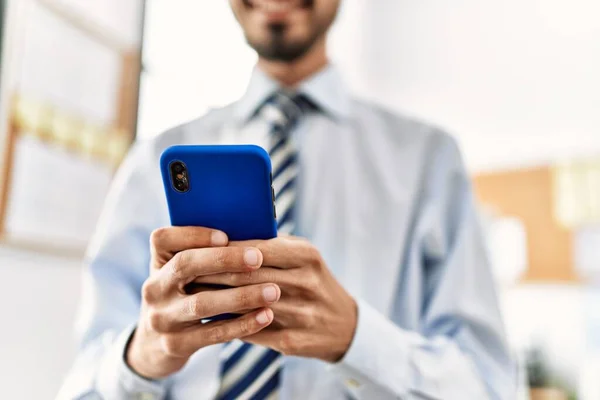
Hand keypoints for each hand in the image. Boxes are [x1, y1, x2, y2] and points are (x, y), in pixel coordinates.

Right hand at [126, 226, 280, 378]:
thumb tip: (253, 237)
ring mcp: (162, 318)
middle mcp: (154, 288)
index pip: (163, 238)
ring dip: (241, 296)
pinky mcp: (175, 344)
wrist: (155, 344)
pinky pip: (213, 333)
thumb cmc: (185, 296)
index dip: (193, 234)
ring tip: (273, 291)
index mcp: (158, 262)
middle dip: (224, 260)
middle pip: (185, 265)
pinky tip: (266, 315)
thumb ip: (207, 256)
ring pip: (202, 303)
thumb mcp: (185, 275)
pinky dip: (242, 324)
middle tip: (257, 258)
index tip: (226, 236)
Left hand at [193, 236, 357, 362]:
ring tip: (192, 293)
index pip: (256, 249)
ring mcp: (300, 314)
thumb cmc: (313, 280)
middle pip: (246, 276)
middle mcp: (305, 283)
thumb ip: (271, 245)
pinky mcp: (292, 340)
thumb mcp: (303, 255)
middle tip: (185, 271)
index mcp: (306, 256)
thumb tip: (226, 236)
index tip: (197, 247)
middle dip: (211, 273)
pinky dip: (228, 324)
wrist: (343, 324)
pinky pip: (251, 330)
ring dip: (214, 300)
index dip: (223, 250)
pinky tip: (211, 317)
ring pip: (244, 305)